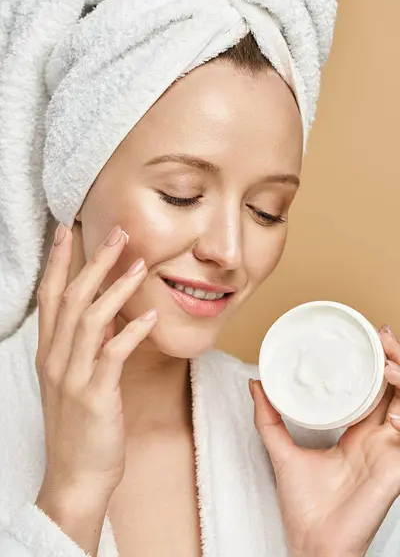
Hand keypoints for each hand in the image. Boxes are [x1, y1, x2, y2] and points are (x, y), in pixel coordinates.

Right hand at [35, 224, 156, 500]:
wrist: (76, 477)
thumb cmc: (79, 426)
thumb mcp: (73, 379)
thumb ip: (85, 345)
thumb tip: (106, 312)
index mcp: (49, 353)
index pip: (49, 296)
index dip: (58, 262)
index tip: (67, 231)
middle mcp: (56, 359)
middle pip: (71, 297)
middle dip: (93, 261)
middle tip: (116, 234)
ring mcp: (73, 377)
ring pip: (90, 319)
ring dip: (116, 288)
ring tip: (140, 265)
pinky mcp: (95, 396)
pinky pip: (113, 354)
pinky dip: (132, 331)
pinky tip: (152, 316)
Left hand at [249, 325, 399, 556]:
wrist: (311, 543)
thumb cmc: (303, 506)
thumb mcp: (281, 451)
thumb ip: (269, 418)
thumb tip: (256, 384)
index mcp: (358, 434)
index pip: (375, 390)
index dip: (378, 364)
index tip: (371, 337)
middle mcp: (378, 439)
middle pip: (396, 390)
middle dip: (394, 360)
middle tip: (381, 336)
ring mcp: (390, 452)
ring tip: (387, 359)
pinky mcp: (396, 470)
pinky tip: (396, 401)